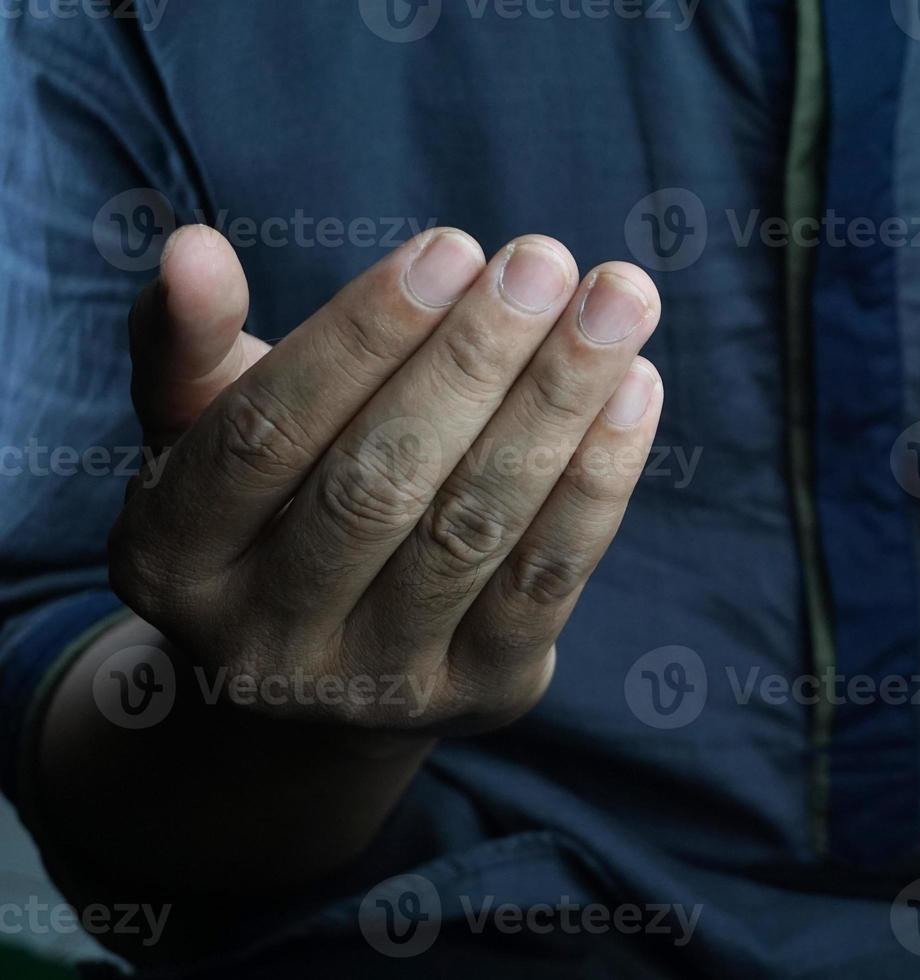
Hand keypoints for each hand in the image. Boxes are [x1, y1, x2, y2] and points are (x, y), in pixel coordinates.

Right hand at [110, 225, 663, 733]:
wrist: (334, 671)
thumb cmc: (272, 506)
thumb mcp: (204, 430)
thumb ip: (188, 342)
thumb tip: (191, 248)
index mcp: (170, 557)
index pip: (266, 431)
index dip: (361, 336)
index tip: (451, 249)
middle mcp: (262, 641)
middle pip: (379, 481)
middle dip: (475, 360)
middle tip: (547, 261)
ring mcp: (374, 685)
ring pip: (473, 528)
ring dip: (556, 403)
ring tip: (616, 302)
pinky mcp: (480, 695)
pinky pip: (547, 580)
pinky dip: (598, 479)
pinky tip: (636, 387)